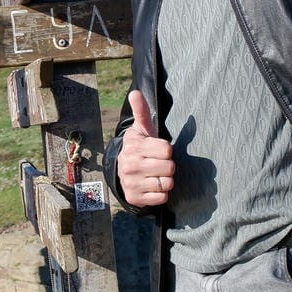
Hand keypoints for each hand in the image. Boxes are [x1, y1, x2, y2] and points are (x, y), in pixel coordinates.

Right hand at [118, 90, 175, 207]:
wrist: (122, 171)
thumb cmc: (139, 148)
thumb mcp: (141, 129)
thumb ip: (141, 111)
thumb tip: (135, 92)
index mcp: (134, 147)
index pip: (167, 150)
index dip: (166, 150)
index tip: (157, 150)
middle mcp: (130, 165)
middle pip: (170, 167)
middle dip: (167, 166)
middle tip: (157, 163)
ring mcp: (132, 183)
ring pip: (167, 183)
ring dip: (166, 180)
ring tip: (156, 174)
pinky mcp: (135, 198)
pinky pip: (162, 198)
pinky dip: (161, 193)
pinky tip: (152, 186)